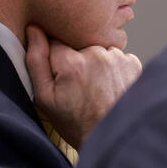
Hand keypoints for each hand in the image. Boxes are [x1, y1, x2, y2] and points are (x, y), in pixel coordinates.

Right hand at [26, 24, 141, 147]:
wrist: (112, 138)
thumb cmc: (76, 122)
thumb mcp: (45, 98)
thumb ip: (36, 60)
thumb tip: (33, 29)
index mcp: (71, 62)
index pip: (54, 40)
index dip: (55, 58)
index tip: (61, 76)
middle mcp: (96, 54)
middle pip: (77, 44)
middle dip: (75, 60)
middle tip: (78, 87)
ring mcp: (118, 57)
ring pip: (97, 50)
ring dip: (95, 63)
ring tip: (95, 89)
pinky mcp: (133, 63)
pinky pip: (115, 57)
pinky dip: (111, 68)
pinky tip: (109, 87)